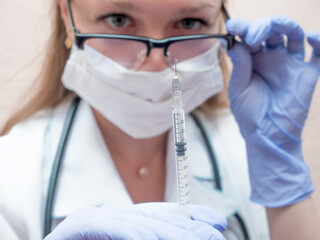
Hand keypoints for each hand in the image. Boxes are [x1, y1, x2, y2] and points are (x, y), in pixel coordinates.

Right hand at [44, 202, 227, 239]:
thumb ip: (150, 236)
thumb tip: (184, 236)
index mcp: (123, 224)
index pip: (161, 216)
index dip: (190, 218)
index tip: (218, 221)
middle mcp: (110, 217)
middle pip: (154, 218)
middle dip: (186, 226)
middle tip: (215, 233)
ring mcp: (93, 219)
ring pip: (138, 222)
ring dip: (168, 233)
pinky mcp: (78, 225)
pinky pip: (112, 226)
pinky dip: (134, 234)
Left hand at [225, 15, 319, 206]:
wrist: (267, 136)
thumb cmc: (249, 115)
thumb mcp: (239, 89)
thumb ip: (240, 64)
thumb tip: (231, 41)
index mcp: (253, 61)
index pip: (249, 37)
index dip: (242, 29)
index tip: (232, 26)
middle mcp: (271, 59)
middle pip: (271, 31)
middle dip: (262, 27)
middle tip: (253, 36)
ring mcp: (290, 65)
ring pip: (294, 35)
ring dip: (286, 25)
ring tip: (276, 26)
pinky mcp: (307, 75)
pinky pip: (318, 55)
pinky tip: (312, 38)